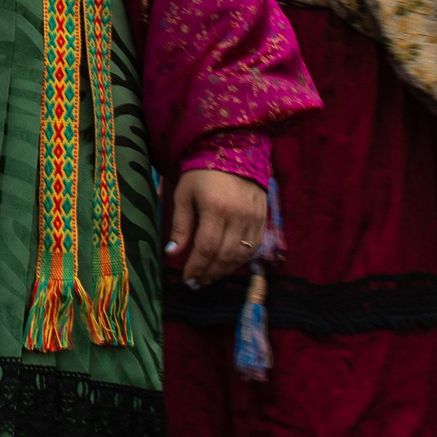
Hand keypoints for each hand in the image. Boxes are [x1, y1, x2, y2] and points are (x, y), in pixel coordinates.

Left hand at [166, 170, 267, 287]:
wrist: (233, 152)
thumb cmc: (201, 174)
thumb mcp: (183, 195)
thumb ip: (180, 225)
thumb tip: (172, 253)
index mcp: (216, 208)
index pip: (207, 247)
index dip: (196, 267)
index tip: (187, 279)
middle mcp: (239, 215)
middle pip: (225, 255)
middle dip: (209, 273)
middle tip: (196, 284)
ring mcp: (254, 218)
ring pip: (241, 255)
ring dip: (224, 271)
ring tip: (208, 278)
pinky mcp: (264, 218)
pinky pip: (254, 247)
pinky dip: (240, 260)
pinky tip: (226, 265)